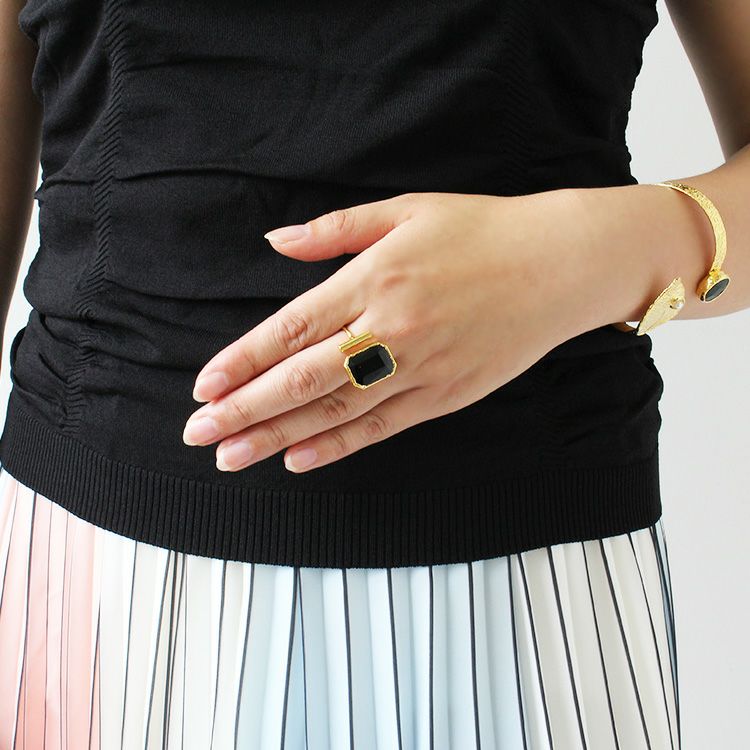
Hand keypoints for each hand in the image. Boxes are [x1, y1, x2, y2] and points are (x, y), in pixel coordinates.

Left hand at [182, 189, 608, 472]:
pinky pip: (382, 428)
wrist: (559, 265)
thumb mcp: (405, 209)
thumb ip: (333, 230)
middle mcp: (391, 330)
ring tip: (232, 457)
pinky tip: (299, 461)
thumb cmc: (482, 231)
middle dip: (244, 411)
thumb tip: (275, 241)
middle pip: (302, 380)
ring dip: (277, 438)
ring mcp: (420, 370)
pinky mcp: (445, 397)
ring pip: (335, 413)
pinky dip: (338, 448)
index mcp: (374, 279)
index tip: (205, 387)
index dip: (243, 362)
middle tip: (198, 435)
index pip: (291, 329)